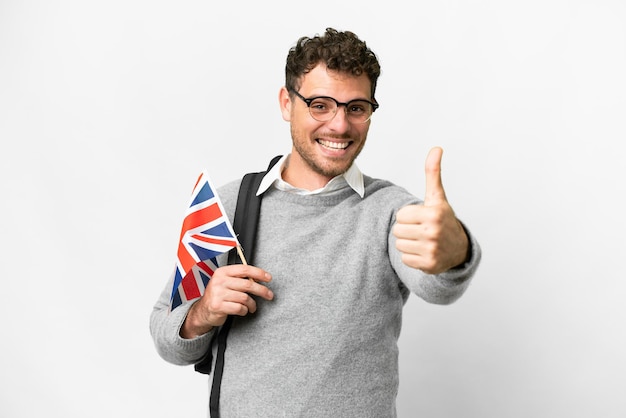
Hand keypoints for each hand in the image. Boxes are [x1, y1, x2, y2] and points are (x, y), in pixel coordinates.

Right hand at [180, 264, 273, 337]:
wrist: (203, 311)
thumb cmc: (218, 295)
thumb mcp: (226, 282)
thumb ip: (240, 278)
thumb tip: (260, 278)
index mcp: (222, 272)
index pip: (244, 269)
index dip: (259, 273)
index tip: (269, 278)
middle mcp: (219, 281)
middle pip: (248, 284)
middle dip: (262, 290)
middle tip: (269, 295)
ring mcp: (218, 294)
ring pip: (245, 298)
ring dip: (252, 304)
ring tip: (252, 307)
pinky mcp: (218, 306)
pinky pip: (239, 308)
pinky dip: (244, 310)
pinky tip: (243, 310)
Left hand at [392, 147, 468, 273]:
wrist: (459, 249)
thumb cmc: (443, 219)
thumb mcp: (437, 197)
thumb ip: (433, 173)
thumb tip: (436, 148)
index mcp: (434, 213)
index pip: (400, 215)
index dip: (408, 216)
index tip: (422, 218)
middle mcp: (434, 231)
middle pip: (397, 230)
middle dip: (407, 230)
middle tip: (422, 230)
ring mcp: (432, 250)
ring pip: (399, 245)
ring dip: (408, 243)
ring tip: (423, 241)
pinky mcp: (428, 265)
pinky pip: (404, 259)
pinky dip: (412, 257)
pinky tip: (424, 252)